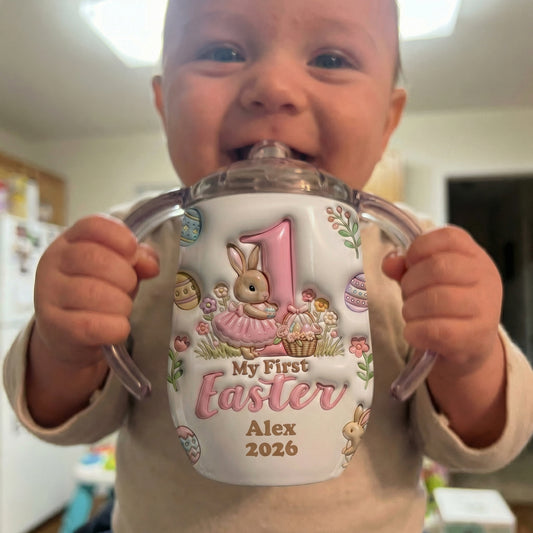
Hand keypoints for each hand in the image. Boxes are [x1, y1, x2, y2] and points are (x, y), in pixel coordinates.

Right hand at [33, 214, 159, 368]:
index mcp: (69, 242)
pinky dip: (115, 327)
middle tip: (129, 287)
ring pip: (92, 292)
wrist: (69, 335)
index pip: (92, 225)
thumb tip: (150, 264)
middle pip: (95, 257)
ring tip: (122, 308)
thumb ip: (137, 258)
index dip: (119, 236)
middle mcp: (53, 264)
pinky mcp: (54, 327)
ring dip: (121, 303)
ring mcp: (49, 295)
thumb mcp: (119, 269)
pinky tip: (118, 327)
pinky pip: (91, 325)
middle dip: (125, 275)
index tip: (133, 252)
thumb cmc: (98, 294)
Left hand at [382, 226, 502, 376]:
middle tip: (407, 295)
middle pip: (438, 267)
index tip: (409, 264)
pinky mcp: (474, 338)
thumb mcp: (427, 279)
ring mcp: (485, 308)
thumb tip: (389, 263)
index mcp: (475, 256)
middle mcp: (486, 278)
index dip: (419, 248)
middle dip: (410, 282)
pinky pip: (434, 330)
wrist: (470, 346)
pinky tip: (414, 332)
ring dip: (410, 308)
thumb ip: (406, 266)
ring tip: (411, 314)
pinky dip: (414, 331)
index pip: (449, 237)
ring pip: (435, 299)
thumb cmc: (445, 305)